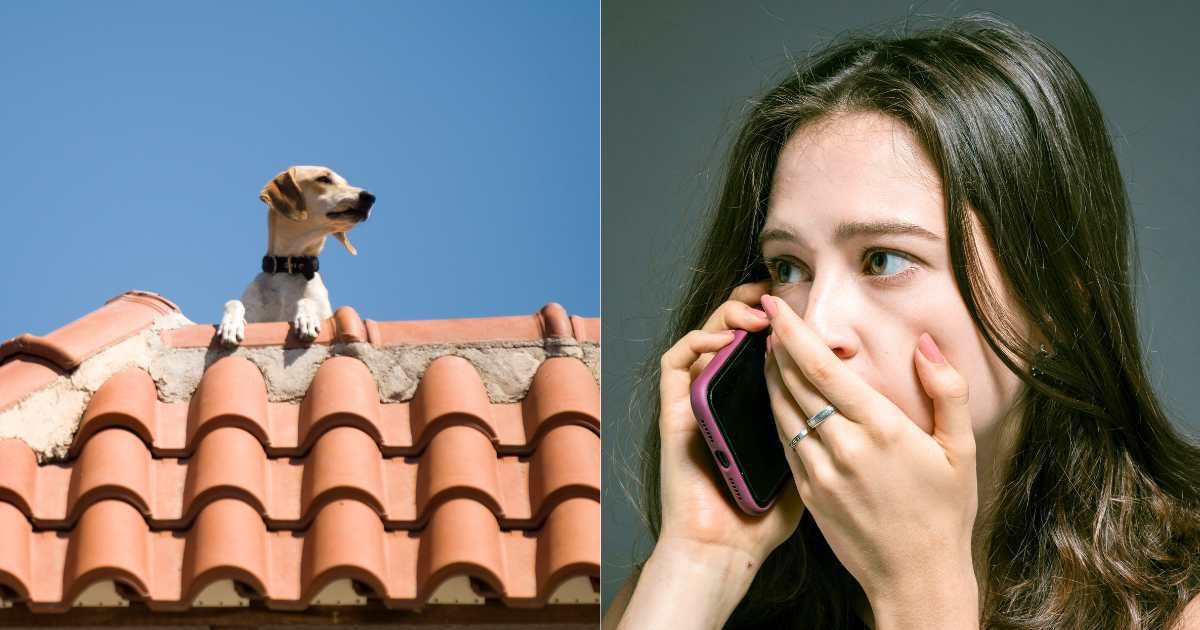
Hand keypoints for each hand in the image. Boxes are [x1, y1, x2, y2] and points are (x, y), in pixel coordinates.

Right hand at [655, 280, 806, 566]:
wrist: (722, 550)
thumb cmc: (765, 518)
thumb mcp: (811, 467)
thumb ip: (826, 431)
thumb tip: (864, 395)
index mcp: (755, 405)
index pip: (768, 349)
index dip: (787, 325)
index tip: (814, 312)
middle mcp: (725, 397)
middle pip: (736, 333)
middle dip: (758, 306)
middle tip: (781, 294)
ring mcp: (698, 402)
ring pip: (706, 336)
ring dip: (729, 315)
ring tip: (759, 313)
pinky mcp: (674, 411)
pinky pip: (675, 362)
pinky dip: (698, 341)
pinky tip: (729, 339)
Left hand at [760, 293, 978, 604]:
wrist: (916, 578)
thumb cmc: (944, 512)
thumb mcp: (961, 449)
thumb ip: (946, 389)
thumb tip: (925, 343)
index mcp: (882, 429)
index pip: (823, 368)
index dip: (793, 332)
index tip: (775, 304)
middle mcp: (844, 447)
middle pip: (794, 383)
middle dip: (776, 346)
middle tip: (769, 319)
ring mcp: (820, 472)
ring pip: (781, 410)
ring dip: (770, 376)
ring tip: (769, 350)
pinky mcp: (806, 492)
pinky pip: (783, 441)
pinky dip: (776, 411)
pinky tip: (778, 395)